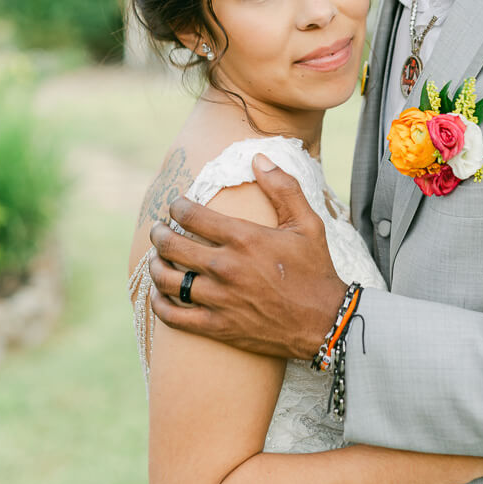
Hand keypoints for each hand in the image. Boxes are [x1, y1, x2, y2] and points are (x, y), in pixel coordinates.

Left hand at [148, 155, 345, 358]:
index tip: (176, 206)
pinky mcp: (218, 326)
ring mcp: (219, 299)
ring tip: (157, 258)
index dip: (177, 206)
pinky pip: (174, 316)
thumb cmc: (316, 269)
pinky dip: (160, 304)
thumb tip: (258, 157)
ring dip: (156, 265)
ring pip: (167, 280)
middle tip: (158, 229)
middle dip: (159, 233)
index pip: (191, 215)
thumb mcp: (307, 223)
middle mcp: (226, 267)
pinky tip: (160, 295)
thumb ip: (283, 187)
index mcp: (244, 238)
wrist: (326, 322)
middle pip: (172, 245)